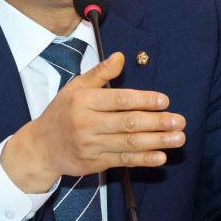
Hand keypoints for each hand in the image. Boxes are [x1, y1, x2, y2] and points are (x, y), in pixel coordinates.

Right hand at [1, 52, 185, 191]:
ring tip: (178, 138)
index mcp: (83, 101)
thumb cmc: (61, 113)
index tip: (164, 101)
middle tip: (179, 120)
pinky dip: (143, 159)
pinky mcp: (94, 163)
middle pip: (127, 123)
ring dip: (157, 141)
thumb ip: (100, 73)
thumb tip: (121, 57)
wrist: (41, 147)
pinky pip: (123, 161)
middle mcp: (86, 123)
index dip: (143, 100)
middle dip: (157, 122)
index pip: (119, 99)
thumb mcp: (75, 88)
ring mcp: (90, 145)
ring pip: (128, 143)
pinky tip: (161, 156)